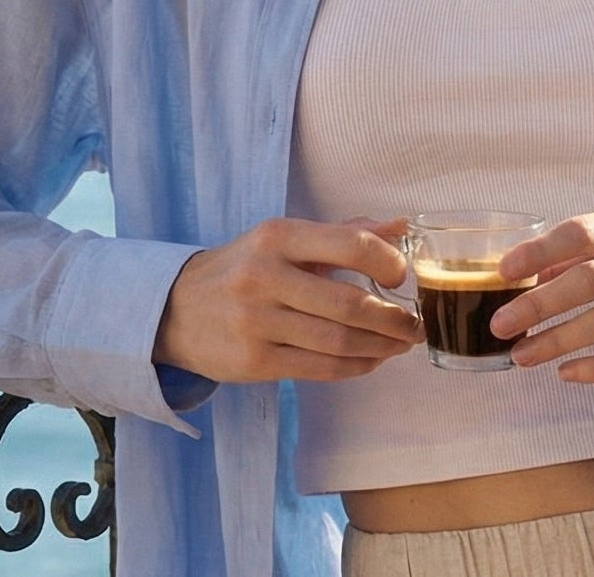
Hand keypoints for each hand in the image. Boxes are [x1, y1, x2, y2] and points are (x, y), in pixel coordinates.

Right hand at [152, 216, 423, 382]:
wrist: (177, 309)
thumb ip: (345, 232)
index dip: (388, 262)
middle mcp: (265, 277)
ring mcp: (257, 323)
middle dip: (393, 318)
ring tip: (401, 344)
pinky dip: (355, 366)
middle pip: (348, 304)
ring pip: (337, 341)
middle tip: (416, 324)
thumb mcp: (286, 238)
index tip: (404, 276)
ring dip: (381, 347)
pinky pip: (319, 368)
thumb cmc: (246, 266)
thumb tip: (402, 225)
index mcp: (278, 237)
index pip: (349, 245)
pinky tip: (371, 360)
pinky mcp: (253, 362)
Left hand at [489, 205, 593, 382]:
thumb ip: (579, 254)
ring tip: (522, 356)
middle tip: (502, 324)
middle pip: (592, 280)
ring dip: (559, 341)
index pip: (582, 231)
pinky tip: (565, 373)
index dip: (540, 251)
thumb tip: (523, 277)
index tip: (504, 270)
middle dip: (540, 304)